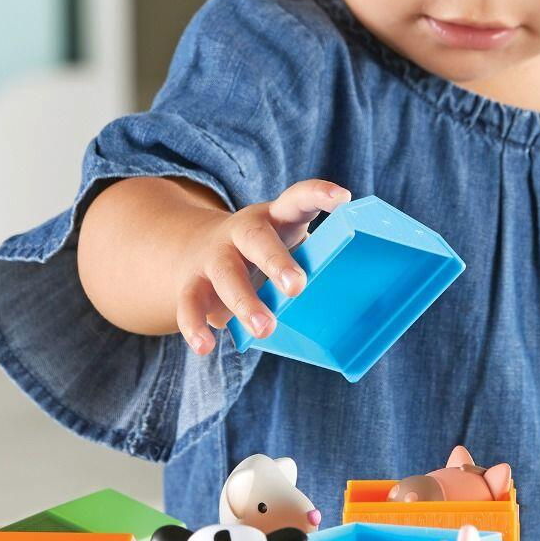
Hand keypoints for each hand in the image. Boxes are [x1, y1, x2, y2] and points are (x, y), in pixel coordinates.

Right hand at [175, 179, 351, 354]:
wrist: (194, 249)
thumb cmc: (261, 254)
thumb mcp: (285, 246)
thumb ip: (311, 261)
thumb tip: (350, 296)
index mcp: (274, 218)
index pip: (296, 199)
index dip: (318, 194)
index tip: (342, 197)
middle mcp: (241, 231)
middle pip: (256, 238)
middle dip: (276, 261)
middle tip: (297, 287)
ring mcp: (214, 256)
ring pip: (225, 273)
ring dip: (244, 301)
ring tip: (266, 329)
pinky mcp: (191, 283)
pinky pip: (189, 302)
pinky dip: (194, 326)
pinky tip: (206, 346)